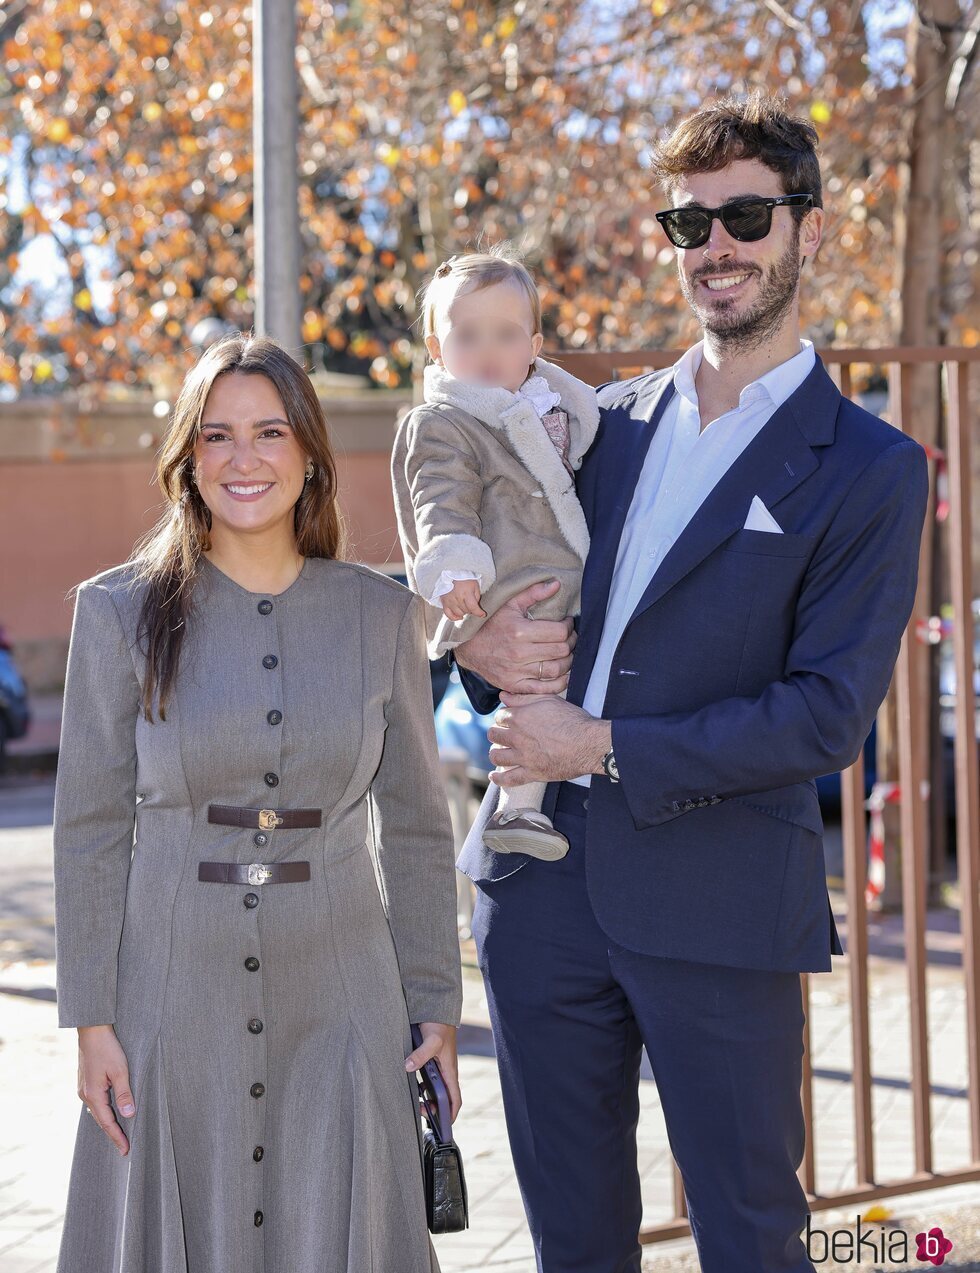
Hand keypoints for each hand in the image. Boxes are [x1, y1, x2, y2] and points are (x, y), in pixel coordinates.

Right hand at [76, 1024, 135, 1154]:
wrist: (92, 1030)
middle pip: (101, 1120)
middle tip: (124, 1148)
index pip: (107, 1122)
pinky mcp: (86, 1082)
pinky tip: (111, 1113)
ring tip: (120, 1134)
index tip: (126, 1150)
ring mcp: (84, 1088)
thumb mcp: (120, 1070)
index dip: (117, 1137)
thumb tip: (128, 1114)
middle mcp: (85, 1094)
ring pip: (98, 1111)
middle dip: (113, 1134)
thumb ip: (124, 1093)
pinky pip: (96, 1102)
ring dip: (108, 1123)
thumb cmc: (107, 1048)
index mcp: (93, 1094)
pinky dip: (104, 1111)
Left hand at [405, 1022, 461, 1122]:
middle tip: (421, 1111)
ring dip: (428, 1099)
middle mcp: (446, 1071)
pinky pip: (428, 1080)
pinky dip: (421, 1087)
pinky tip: (410, 1086)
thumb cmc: (439, 1025)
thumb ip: (421, 1054)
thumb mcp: (432, 1040)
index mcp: (450, 1071)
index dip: (451, 1114)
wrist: (437, 1009)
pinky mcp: (430, 1061)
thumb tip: (408, 1067)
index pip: (455, 1099)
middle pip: (444, 1098)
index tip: (444, 1126)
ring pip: (435, 1089)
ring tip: (415, 1103)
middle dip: (435, 1109)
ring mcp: (438, 1067)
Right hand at [441, 578, 485, 621]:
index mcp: (466, 593)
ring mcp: (449, 601)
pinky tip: (459, 616)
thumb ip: (476, 597)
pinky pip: (448, 615)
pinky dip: (454, 617)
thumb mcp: (475, 585)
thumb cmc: (465, 578)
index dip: (479, 613)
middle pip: (466, 611)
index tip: (483, 614)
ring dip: (464, 612)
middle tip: (472, 605)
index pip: (473, 608)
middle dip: (471, 609)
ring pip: (459, 614)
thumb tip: (475, 607)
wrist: (451, 572)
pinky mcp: (444, 602)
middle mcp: (457, 598)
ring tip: (465, 607)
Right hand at [453, 579, 575, 694]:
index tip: (567, 623)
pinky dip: (558, 683)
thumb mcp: (510, 604)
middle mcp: (519, 654)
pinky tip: (563, 674)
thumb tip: (556, 584)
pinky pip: (544, 689)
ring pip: (557, 670)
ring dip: (568, 661)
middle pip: (561, 651)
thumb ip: (534, 593)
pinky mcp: (514, 685)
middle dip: (571, 642)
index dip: (569, 626)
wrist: (468, 647)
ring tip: (566, 653)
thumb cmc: (492, 624)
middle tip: (570, 637)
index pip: (559, 632)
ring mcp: (517, 672)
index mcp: (520, 632)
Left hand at [488, 695, 611, 784]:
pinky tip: (495, 777)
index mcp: (520, 717)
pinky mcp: (532, 773)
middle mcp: (517, 737)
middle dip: (497, 733)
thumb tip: (503, 696)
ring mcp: (523, 757)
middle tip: (504, 735)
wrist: (588, 743)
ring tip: (500, 752)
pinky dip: (499, 779)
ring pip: (496, 756)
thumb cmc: (572, 719)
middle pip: (494, 735)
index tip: (509, 720)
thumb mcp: (549, 700)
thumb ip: (523, 698)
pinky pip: (509, 779)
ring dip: (496, 753)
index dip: (504, 717)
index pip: (499, 716)